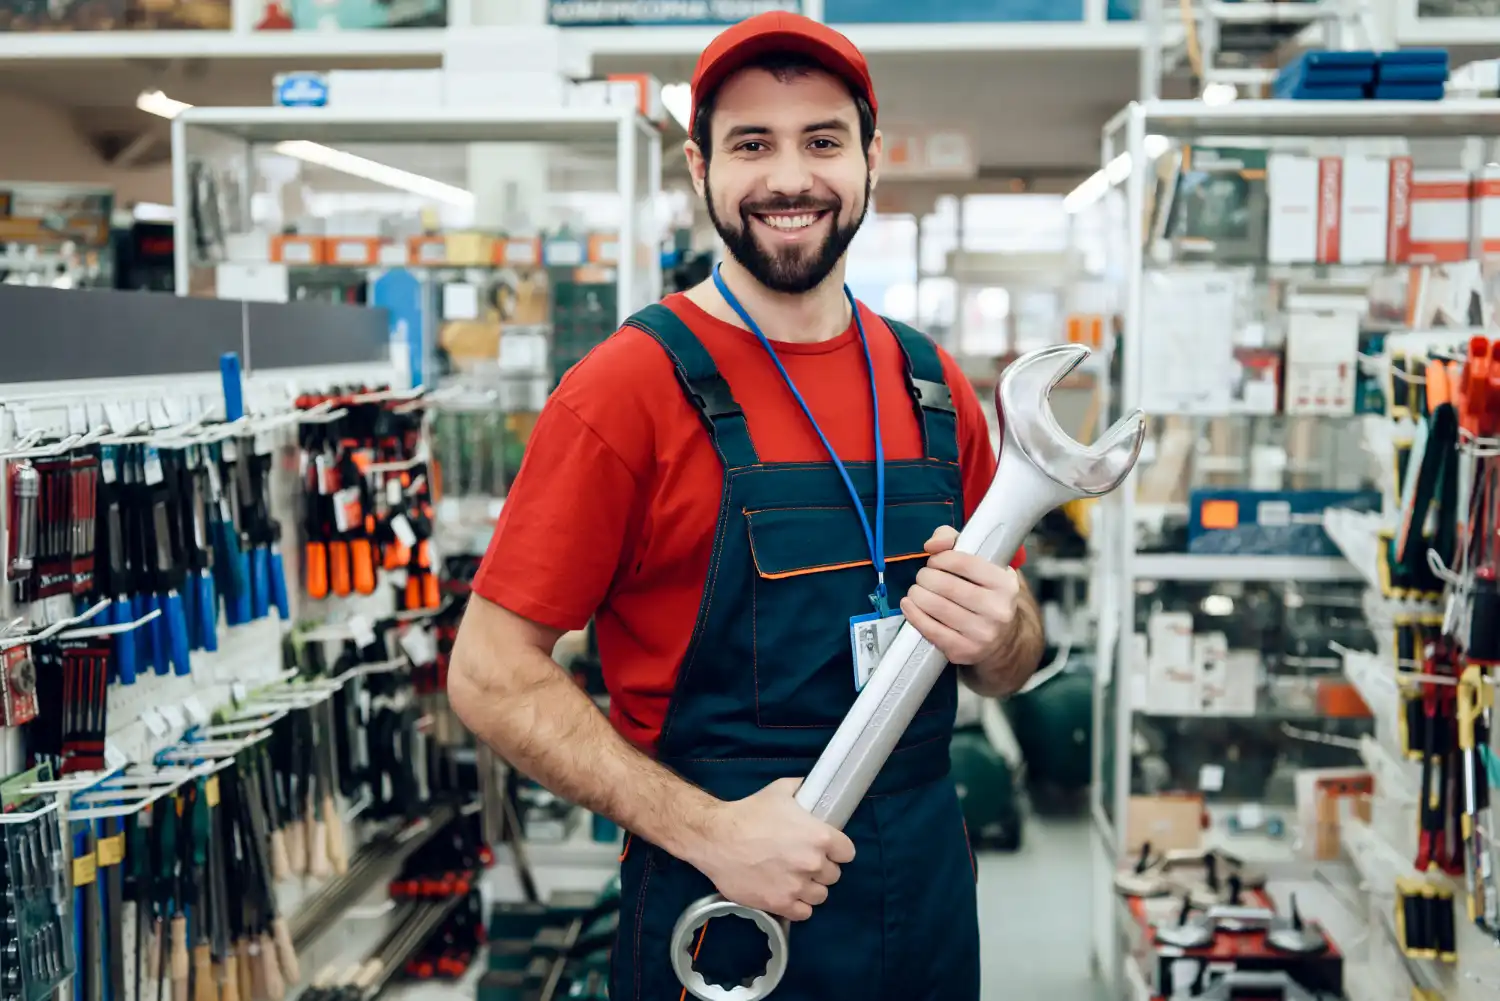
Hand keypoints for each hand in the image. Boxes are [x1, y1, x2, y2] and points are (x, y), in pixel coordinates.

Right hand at [689, 778, 855, 921]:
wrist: (717, 838)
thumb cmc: (749, 812)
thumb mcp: (780, 790)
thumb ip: (803, 788)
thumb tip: (814, 787)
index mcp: (820, 837)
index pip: (847, 852)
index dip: (837, 850)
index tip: (827, 849)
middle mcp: (813, 864)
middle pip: (833, 875)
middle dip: (821, 868)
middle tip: (804, 861)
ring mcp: (797, 887)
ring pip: (820, 895)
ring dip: (811, 888)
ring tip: (796, 879)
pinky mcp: (780, 904)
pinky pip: (804, 913)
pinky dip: (798, 905)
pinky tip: (788, 894)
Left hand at [900, 524, 1021, 665]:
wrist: (1003, 639)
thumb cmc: (985, 594)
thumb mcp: (981, 565)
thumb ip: (954, 542)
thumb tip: (932, 544)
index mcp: (1005, 584)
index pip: (963, 562)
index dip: (940, 558)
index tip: (935, 561)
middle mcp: (998, 610)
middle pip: (946, 585)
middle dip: (926, 577)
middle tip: (924, 577)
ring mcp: (982, 633)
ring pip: (936, 607)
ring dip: (917, 594)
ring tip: (916, 591)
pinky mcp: (964, 650)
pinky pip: (930, 630)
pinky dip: (914, 615)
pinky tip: (909, 606)